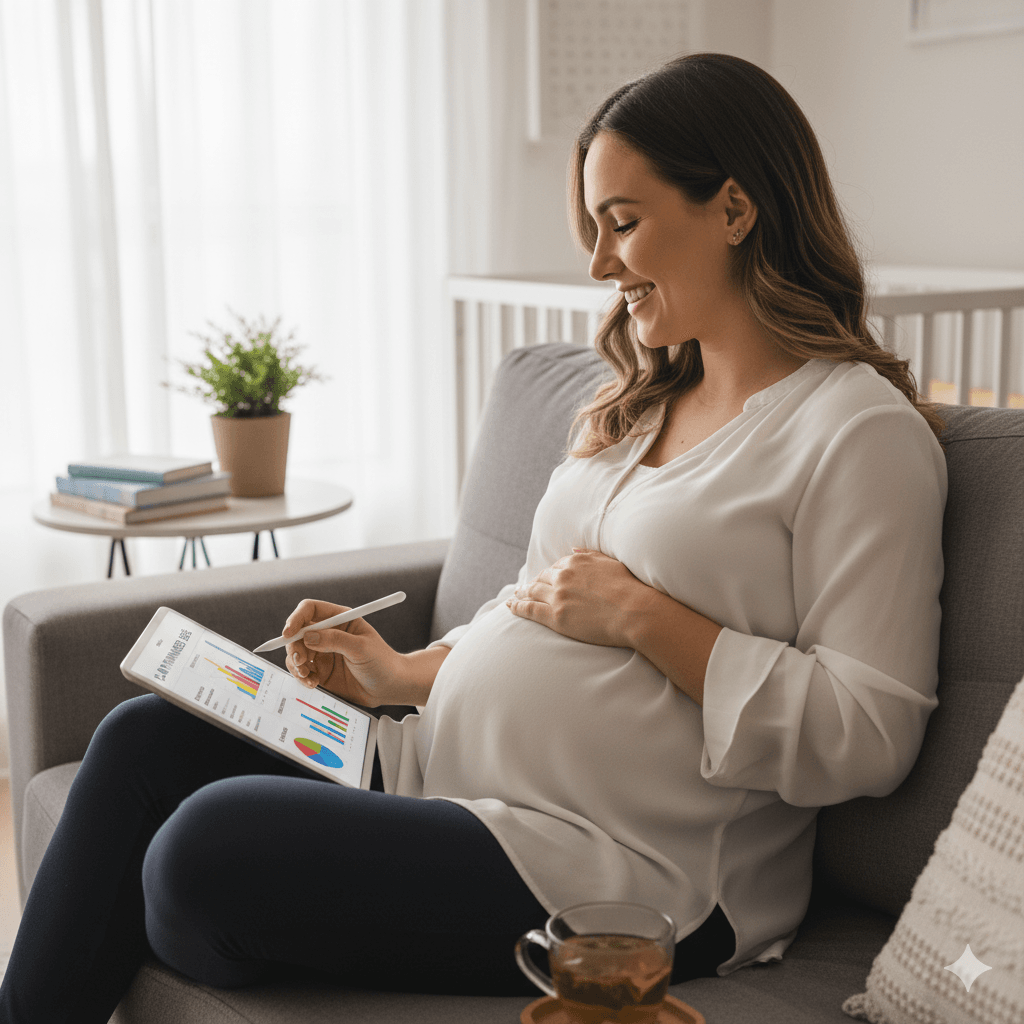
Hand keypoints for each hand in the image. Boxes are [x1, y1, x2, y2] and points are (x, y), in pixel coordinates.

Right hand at [283, 599, 404, 707]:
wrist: (390, 688)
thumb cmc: (382, 663)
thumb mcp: (361, 648)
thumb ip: (335, 640)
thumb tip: (307, 637)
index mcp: (340, 619)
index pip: (310, 610)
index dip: (296, 619)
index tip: (289, 633)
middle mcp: (328, 634)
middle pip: (297, 633)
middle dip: (294, 647)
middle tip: (301, 662)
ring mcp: (322, 653)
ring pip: (296, 653)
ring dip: (296, 664)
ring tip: (308, 676)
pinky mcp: (320, 672)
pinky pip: (301, 671)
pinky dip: (302, 678)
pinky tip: (313, 684)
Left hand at [506, 548, 647, 647]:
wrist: (634, 611)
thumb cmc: (628, 588)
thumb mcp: (609, 562)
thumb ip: (589, 554)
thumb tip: (573, 548)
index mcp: (575, 561)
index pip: (555, 567)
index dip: (548, 574)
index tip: (543, 579)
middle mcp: (563, 576)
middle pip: (540, 579)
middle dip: (531, 583)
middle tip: (523, 588)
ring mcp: (557, 596)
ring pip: (532, 592)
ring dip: (521, 593)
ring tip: (514, 597)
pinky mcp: (555, 616)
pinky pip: (530, 610)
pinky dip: (517, 606)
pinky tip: (510, 606)